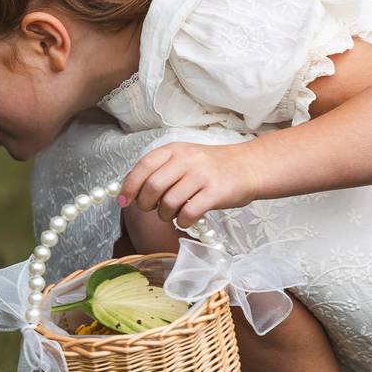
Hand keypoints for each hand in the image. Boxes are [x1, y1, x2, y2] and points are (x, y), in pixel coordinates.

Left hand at [117, 142, 260, 227]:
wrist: (247, 167)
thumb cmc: (211, 168)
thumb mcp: (183, 160)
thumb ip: (159, 171)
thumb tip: (129, 192)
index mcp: (174, 150)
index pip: (143, 166)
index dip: (129, 186)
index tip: (123, 201)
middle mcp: (187, 160)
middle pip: (153, 186)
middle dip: (145, 204)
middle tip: (151, 209)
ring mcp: (201, 176)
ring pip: (169, 203)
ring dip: (165, 215)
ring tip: (172, 214)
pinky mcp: (215, 193)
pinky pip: (188, 213)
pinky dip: (182, 222)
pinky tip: (186, 219)